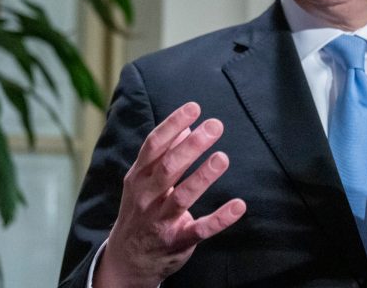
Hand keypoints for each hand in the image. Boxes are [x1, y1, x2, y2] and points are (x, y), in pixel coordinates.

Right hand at [95, 102, 245, 287]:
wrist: (127, 260)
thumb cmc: (141, 209)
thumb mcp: (144, 179)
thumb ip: (163, 153)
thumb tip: (186, 126)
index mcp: (138, 177)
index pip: (154, 146)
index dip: (173, 124)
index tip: (194, 107)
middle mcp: (146, 197)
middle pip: (168, 167)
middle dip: (192, 146)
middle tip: (215, 125)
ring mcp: (160, 220)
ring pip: (182, 197)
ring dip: (203, 176)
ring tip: (222, 158)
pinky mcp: (177, 241)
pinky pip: (200, 229)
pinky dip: (220, 218)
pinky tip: (239, 206)